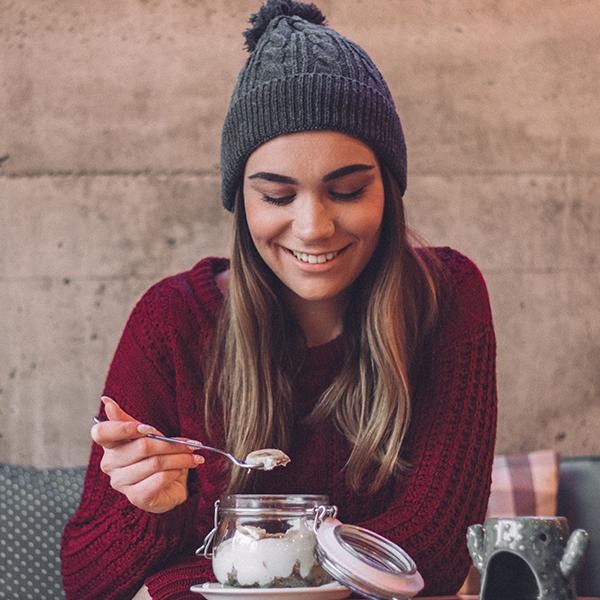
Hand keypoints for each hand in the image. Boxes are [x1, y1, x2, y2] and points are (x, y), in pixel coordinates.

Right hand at [91, 396, 204, 513]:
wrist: (170, 486)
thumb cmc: (156, 456)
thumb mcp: (145, 435)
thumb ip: (127, 420)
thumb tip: (106, 401)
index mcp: (109, 445)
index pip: (101, 433)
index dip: (122, 428)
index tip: (147, 428)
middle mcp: (109, 464)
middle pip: (142, 447)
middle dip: (171, 444)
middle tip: (192, 444)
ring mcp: (121, 482)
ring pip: (155, 463)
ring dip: (180, 458)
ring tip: (194, 456)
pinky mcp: (136, 498)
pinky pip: (160, 479)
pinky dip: (176, 471)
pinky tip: (183, 470)